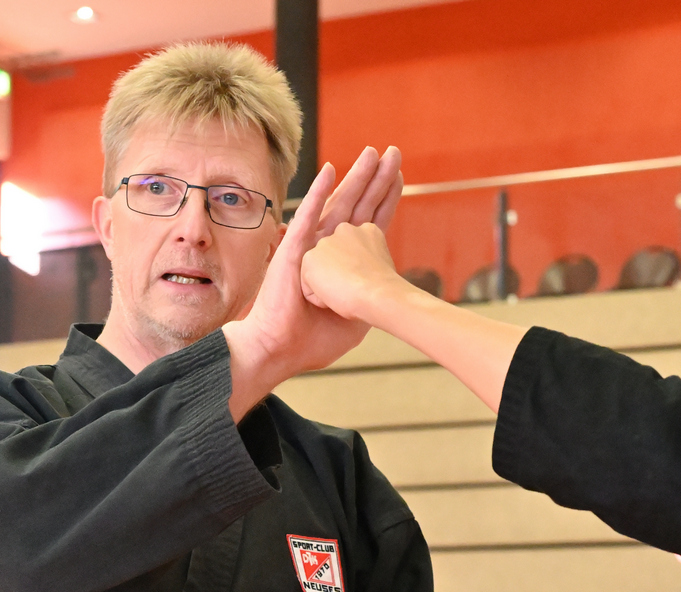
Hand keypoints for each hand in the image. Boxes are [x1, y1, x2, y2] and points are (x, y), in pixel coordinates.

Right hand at [223, 146, 403, 416]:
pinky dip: (319, 193)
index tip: (398, 177)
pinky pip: (309, 216)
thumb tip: (386, 298)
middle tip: (393, 153)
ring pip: (337, 204)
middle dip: (375, 179)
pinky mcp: (295, 250)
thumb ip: (368, 302)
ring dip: (355, 178)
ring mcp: (311, 248)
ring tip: (372, 153)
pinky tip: (330, 171)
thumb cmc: (313, 341)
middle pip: (357, 206)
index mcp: (343, 264)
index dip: (384, 200)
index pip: (368, 222)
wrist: (282, 350)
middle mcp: (327, 249)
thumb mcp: (354, 321)